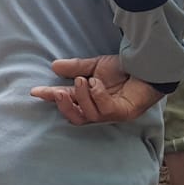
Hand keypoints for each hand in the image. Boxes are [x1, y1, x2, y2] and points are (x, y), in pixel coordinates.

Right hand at [30, 55, 164, 124]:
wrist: (148, 65)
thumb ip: (76, 67)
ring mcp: (112, 113)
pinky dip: (97, 95)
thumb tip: (54, 66)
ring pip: (88, 115)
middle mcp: (99, 109)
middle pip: (76, 119)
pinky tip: (98, 83)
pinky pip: (104, 109)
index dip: (50, 98)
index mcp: (90, 98)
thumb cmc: (124, 68)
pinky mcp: (124, 112)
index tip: (35, 91)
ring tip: (83, 80)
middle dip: (64, 106)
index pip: (67, 101)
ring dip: (82, 97)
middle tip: (58, 93)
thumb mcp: (96, 65)